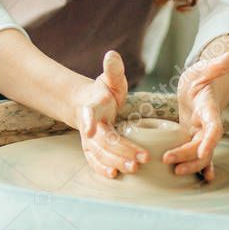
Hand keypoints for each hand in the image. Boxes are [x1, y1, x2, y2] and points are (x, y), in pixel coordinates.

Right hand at [72, 50, 148, 177]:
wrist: (87, 105)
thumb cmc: (103, 92)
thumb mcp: (110, 79)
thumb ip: (113, 70)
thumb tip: (112, 54)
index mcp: (93, 106)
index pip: (88, 113)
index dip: (87, 121)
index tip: (89, 129)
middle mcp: (89, 125)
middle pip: (101, 139)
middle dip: (119, 149)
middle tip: (141, 158)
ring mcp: (89, 139)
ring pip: (99, 153)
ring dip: (116, 161)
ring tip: (135, 168)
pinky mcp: (93, 149)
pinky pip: (94, 161)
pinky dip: (101, 168)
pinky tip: (115, 175)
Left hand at [164, 51, 228, 180]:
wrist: (201, 85)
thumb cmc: (201, 77)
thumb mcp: (203, 69)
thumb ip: (215, 66)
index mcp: (210, 108)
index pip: (214, 127)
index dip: (209, 140)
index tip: (202, 152)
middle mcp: (208, 124)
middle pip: (203, 145)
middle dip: (189, 156)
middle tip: (168, 160)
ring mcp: (202, 132)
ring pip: (199, 153)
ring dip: (190, 164)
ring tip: (174, 171)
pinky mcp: (193, 135)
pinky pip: (196, 154)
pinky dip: (198, 166)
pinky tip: (201, 179)